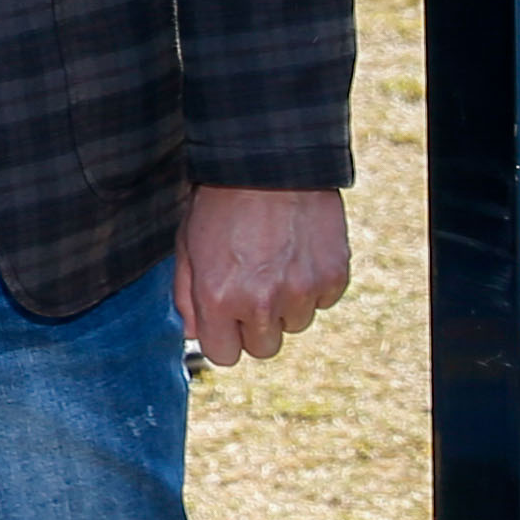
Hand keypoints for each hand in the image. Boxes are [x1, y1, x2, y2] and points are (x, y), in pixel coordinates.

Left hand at [175, 184, 350, 368]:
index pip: (224, 356)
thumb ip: (186, 297)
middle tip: (253, 290)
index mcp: (218, 298)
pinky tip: (299, 254)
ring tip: (276, 263)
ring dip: (286, 305)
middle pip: (264, 349)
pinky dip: (313, 285)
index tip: (226, 318)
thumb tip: (195, 333)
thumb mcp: (188, 246)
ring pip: (296, 325)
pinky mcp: (333, 278)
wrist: (272, 164)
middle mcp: (262, 303)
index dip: (224, 336)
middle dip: (256, 327)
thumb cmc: (221, 202)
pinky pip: (323, 301)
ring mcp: (301, 291)